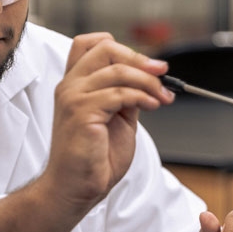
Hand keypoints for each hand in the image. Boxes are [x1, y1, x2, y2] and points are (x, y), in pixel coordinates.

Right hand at [42, 32, 172, 212]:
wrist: (75, 188)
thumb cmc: (92, 159)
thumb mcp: (116, 118)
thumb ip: (126, 95)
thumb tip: (148, 79)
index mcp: (75, 84)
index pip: (90, 43)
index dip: (121, 47)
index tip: (147, 65)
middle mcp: (70, 86)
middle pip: (105, 48)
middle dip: (140, 59)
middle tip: (163, 73)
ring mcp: (73, 97)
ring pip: (117, 70)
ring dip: (148, 82)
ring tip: (162, 98)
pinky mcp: (81, 112)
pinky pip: (119, 93)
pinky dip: (142, 96)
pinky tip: (151, 105)